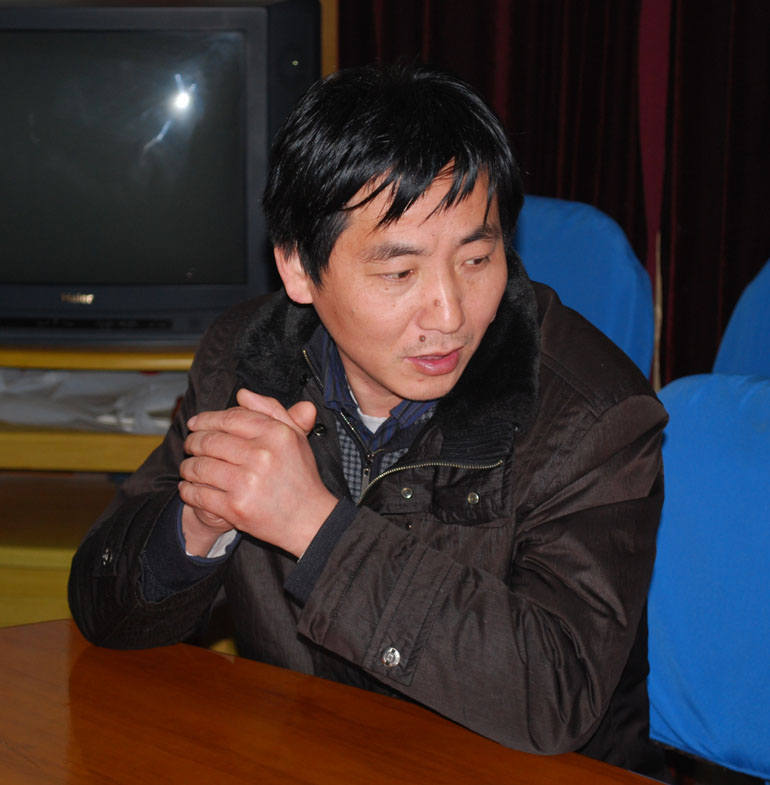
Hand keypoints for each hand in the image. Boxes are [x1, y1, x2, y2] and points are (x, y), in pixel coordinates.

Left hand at [178, 389, 337, 557]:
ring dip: (188, 466)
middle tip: (189, 445)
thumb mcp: (295, 437)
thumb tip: (242, 394)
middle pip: (210, 441)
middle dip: (193, 442)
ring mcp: (247, 483)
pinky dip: (188, 491)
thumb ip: (271, 410)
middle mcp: (261, 455)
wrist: (309, 520)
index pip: (230, 418)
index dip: (207, 419)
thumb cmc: (301, 477)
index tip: (195, 423)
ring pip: (200, 467)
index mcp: (276, 434)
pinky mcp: (235, 508)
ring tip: (188, 467)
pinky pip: (199, 494)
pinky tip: (188, 488)